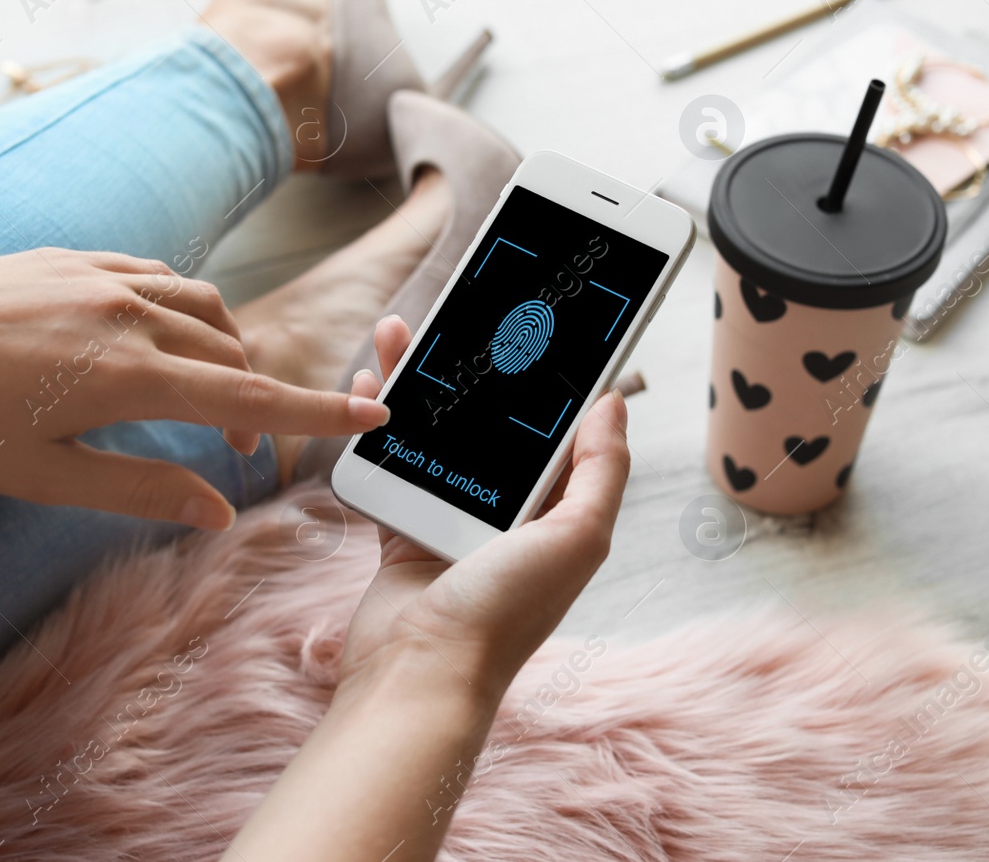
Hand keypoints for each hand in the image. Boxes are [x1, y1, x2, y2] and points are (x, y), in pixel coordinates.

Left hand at [0, 249, 387, 528]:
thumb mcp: (45, 476)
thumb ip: (143, 490)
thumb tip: (220, 511)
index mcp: (128, 376)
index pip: (249, 396)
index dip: (316, 410)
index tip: (373, 411)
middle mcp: (129, 315)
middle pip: (233, 354)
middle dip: (257, 399)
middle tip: (242, 447)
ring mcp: (103, 277)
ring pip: (206, 306)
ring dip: (226, 350)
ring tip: (208, 392)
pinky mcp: (74, 258)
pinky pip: (161, 276)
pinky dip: (186, 308)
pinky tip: (163, 334)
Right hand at [337, 315, 630, 697]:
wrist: (417, 675)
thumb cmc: (502, 614)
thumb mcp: (578, 538)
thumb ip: (602, 469)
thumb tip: (614, 401)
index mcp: (558, 515)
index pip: (561, 431)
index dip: (554, 378)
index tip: (542, 324)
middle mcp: (510, 515)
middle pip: (495, 423)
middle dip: (481, 369)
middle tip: (466, 312)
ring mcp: (454, 519)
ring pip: (441, 432)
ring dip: (424, 381)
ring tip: (406, 328)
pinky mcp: (403, 526)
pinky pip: (396, 459)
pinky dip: (383, 422)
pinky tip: (374, 382)